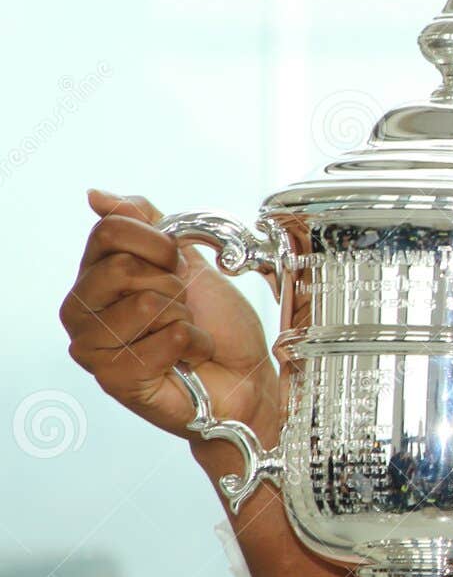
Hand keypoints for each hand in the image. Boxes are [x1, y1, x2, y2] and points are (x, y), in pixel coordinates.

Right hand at [60, 190, 282, 442]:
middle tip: (182, 307)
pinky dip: (193, 346)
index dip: (159, 244)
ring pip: (147, 304)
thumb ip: (148, 224)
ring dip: (183, 318)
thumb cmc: (217, 324)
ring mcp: (93, 347)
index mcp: (96, 276)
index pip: (110, 231)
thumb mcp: (188, 261)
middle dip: (172, 285)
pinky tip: (186, 361)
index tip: (178, 265)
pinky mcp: (115, 380)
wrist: (245, 375)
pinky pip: (167, 340)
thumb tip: (98, 196)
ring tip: (183, 336)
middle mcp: (83, 310)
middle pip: (123, 268)